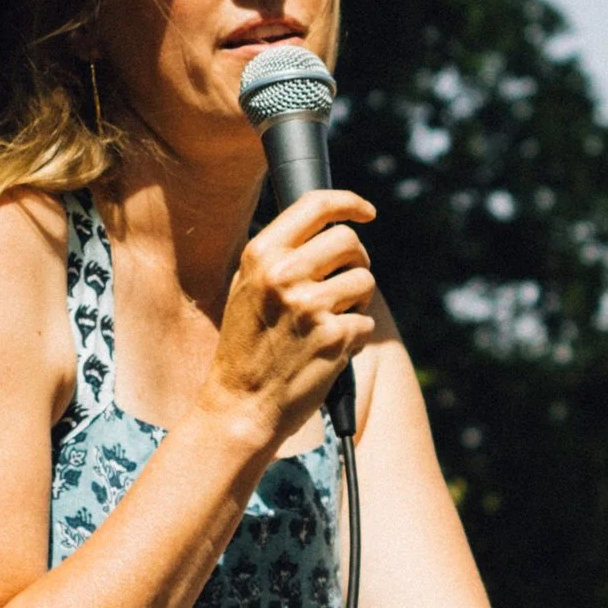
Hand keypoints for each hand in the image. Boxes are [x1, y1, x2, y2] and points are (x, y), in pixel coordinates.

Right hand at [205, 188, 374, 454]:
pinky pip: (366, 322)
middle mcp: (284, 274)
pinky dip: (354, 337)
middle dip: (357, 259)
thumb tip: (327, 227)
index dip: (348, 202)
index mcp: (261, 255)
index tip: (366, 212)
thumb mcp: (246, 287)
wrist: (240, 406)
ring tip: (331, 322)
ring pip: (365, 280)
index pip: (315, 205)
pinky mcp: (334, 336)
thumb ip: (280, 255)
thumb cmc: (246, 346)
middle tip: (347, 280)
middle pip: (349, 240)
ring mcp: (311, 305)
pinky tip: (327, 351)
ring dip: (358, 300)